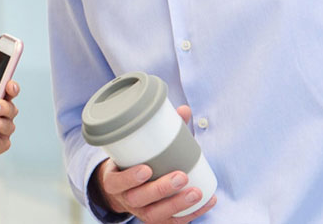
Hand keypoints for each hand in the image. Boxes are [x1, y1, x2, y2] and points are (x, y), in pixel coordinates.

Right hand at [94, 105, 216, 222]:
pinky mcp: (157, 220)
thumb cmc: (133, 163)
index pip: (117, 183)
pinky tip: (207, 201)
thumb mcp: (136, 150)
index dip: (130, 178)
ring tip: (196, 192)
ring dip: (178, 204)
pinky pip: (173, 222)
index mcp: (115, 182)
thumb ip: (159, 130)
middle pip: (140, 199)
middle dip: (162, 189)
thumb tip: (184, 110)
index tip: (146, 168)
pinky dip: (192, 213)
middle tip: (181, 176)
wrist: (124, 189)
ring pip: (156, 215)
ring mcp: (141, 212)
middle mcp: (126, 199)